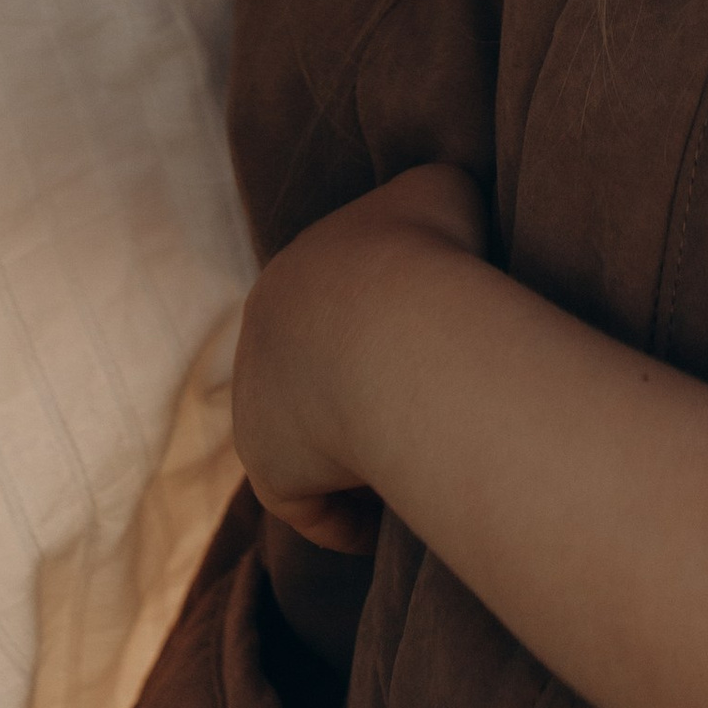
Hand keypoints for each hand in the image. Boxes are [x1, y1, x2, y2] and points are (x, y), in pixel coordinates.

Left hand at [232, 164, 489, 553]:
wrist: (398, 318)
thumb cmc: (430, 251)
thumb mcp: (442, 189)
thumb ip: (436, 202)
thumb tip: (450, 221)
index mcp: (293, 278)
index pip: (329, 315)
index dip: (381, 338)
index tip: (428, 359)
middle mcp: (261, 342)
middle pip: (313, 381)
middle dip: (364, 399)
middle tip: (427, 418)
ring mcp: (257, 407)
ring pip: (308, 443)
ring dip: (356, 458)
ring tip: (419, 467)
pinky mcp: (270, 466)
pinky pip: (308, 505)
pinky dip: (350, 518)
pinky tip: (393, 516)